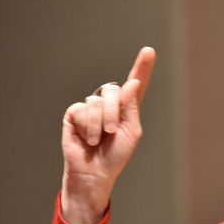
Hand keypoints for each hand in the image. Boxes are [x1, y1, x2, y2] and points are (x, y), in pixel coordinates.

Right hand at [60, 46, 156, 223]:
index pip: (134, 84)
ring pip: (96, 100)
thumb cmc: (115, 155)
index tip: (149, 51)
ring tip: (98, 139)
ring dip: (100, 123)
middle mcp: (108, 104)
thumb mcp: (131, 131)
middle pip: (113, 89)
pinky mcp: (74, 114)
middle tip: (112, 131)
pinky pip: (82, 109)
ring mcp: (90, 107)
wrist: (95, 172)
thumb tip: (131, 82)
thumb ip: (132, 107)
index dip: (142, 68)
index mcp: (126, 108)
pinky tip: (87, 138)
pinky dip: (87, 126)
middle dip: (114, 111)